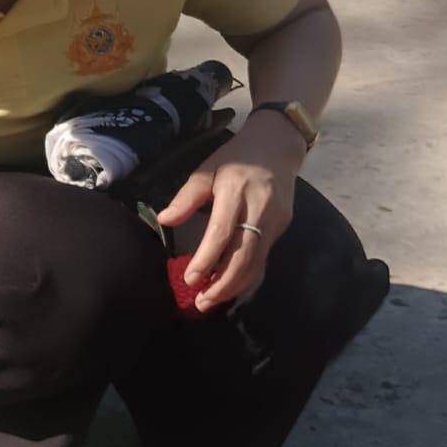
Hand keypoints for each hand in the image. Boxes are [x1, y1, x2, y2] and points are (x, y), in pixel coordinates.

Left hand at [155, 115, 303, 310]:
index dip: (206, 259)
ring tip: (212, 300)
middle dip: (223, 283)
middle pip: (244, 254)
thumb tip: (164, 220)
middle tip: (201, 301)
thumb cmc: (236, 156)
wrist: (278, 145)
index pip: (222, 232)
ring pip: (257, 261)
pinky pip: (264, 257)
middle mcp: (260, 208)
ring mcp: (276, 220)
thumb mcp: (207, 169)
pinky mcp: (283, 227)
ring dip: (235, 285)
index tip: (190, 278)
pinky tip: (231, 288)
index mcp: (236, 190)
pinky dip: (248, 276)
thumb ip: (186, 197)